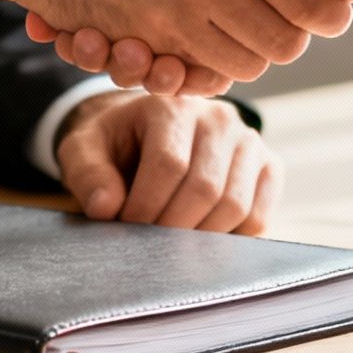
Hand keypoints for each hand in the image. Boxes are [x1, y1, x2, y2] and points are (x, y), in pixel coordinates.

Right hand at [25, 0, 352, 92]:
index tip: (55, 4)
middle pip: (131, 23)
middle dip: (101, 38)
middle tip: (70, 35)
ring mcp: (221, 12)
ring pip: (155, 55)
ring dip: (127, 61)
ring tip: (96, 44)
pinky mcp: (243, 43)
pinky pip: (193, 72)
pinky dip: (165, 77)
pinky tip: (138, 59)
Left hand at [54, 90, 279, 233]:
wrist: (145, 133)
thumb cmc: (115, 144)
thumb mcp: (84, 150)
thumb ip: (89, 174)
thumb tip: (107, 208)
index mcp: (172, 105)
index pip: (169, 164)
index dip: (144, 207)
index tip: (125, 229)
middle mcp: (219, 117)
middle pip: (205, 188)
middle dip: (171, 229)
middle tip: (147, 246)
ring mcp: (249, 141)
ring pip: (235, 206)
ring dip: (199, 239)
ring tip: (170, 245)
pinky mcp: (268, 166)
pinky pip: (258, 217)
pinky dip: (231, 239)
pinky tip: (201, 238)